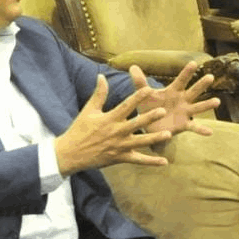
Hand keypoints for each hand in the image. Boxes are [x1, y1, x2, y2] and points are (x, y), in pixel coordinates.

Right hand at [54, 76, 172, 175]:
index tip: (149, 89)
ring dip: (154, 138)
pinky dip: (151, 162)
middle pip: (136, 124)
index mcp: (110, 119)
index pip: (126, 106)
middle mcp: (116, 132)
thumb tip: (102, 76)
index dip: (138, 97)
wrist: (70, 153)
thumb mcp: (89, 110)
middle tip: (163, 111)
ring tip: (168, 134)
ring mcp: (120, 146)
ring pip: (140, 142)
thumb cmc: (80, 130)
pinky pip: (139, 160)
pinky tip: (164, 162)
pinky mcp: (121, 157)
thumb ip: (99, 94)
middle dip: (149, 117)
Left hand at [129, 62, 219, 136]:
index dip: (186, 72)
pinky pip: (194, 127)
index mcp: (173, 91)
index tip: (194, 63)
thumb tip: (132, 66)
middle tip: (210, 77)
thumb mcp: (145, 95)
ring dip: (207, 104)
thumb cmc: (149, 107)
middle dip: (201, 85)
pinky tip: (210, 132)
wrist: (150, 126)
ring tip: (217, 102)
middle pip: (193, 91)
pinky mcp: (184, 125)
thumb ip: (140, 82)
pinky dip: (202, 129)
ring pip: (198, 107)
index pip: (181, 80)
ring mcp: (185, 112)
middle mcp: (182, 100)